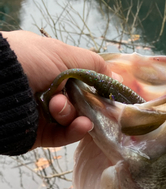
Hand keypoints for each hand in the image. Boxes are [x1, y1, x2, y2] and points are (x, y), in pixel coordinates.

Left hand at [3, 30, 113, 148]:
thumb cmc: (27, 60)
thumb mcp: (63, 52)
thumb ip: (93, 64)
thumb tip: (116, 75)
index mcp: (48, 68)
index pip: (79, 81)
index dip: (94, 88)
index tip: (107, 93)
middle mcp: (45, 90)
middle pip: (79, 103)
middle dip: (84, 103)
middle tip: (84, 101)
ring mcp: (41, 114)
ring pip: (72, 120)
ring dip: (74, 115)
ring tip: (60, 107)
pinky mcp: (38, 134)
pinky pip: (63, 136)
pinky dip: (74, 131)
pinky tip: (82, 125)